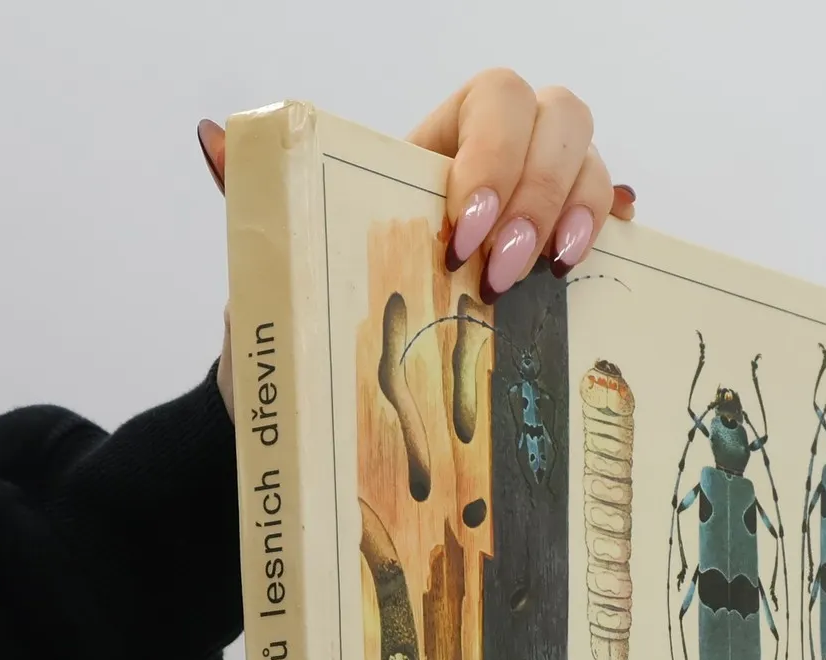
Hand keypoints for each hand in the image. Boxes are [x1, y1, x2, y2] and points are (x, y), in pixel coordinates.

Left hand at [200, 72, 635, 417]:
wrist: (325, 392)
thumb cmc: (308, 319)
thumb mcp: (280, 262)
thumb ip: (258, 197)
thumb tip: (214, 138)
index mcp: (435, 148)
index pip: (494, 100)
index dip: (494, 153)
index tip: (463, 232)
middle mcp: (496, 168)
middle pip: (560, 118)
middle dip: (539, 190)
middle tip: (502, 273)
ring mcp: (538, 214)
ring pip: (593, 164)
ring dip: (578, 215)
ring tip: (548, 277)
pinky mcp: (560, 267)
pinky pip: (610, 227)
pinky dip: (611, 238)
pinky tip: (588, 271)